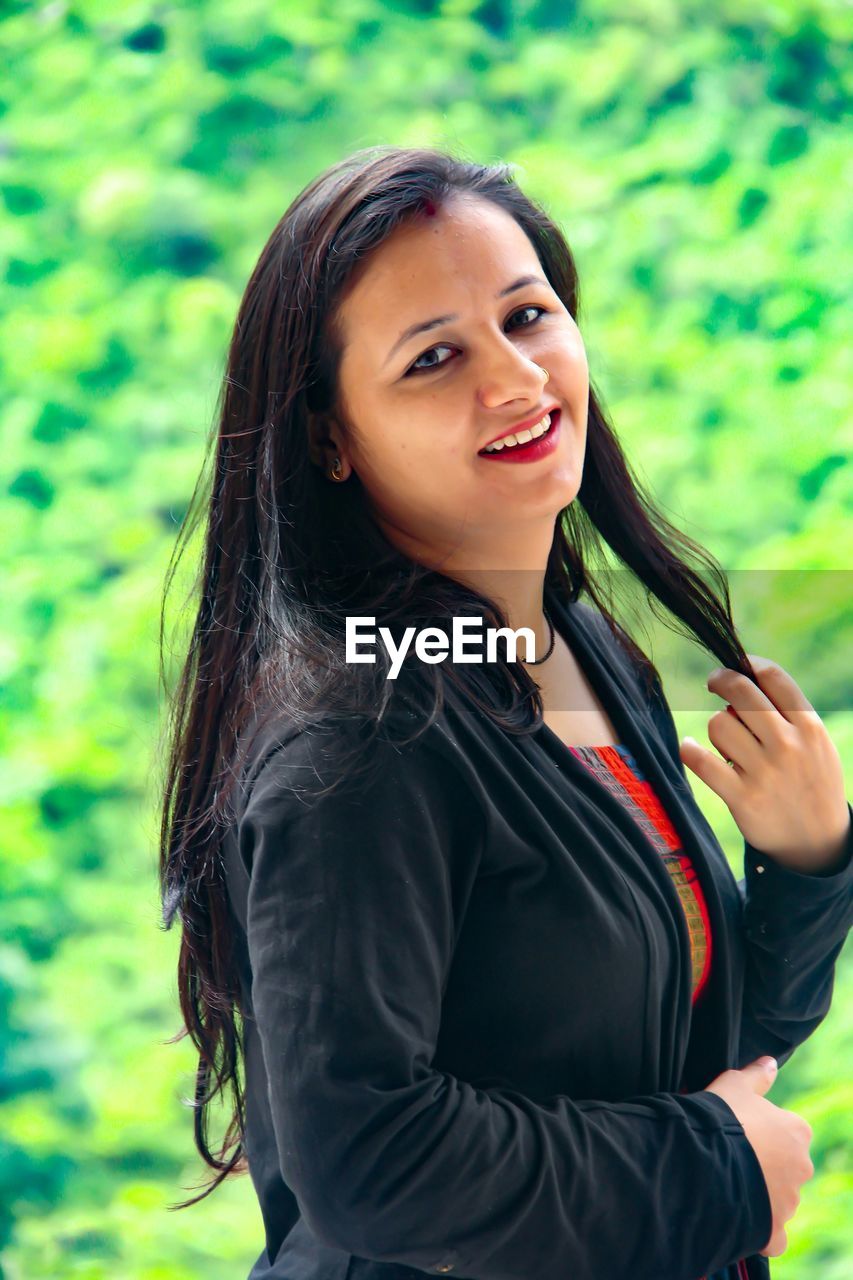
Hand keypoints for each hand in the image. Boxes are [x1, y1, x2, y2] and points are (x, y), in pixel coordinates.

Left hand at [679, 655, 849, 872]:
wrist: (818, 843)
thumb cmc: (810, 781)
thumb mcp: (816, 745)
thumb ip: (787, 712)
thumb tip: (742, 675)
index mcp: (810, 728)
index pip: (773, 677)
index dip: (748, 663)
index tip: (736, 666)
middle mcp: (788, 746)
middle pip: (740, 691)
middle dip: (721, 679)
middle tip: (714, 682)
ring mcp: (764, 772)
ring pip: (718, 723)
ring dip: (716, 727)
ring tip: (727, 743)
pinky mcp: (742, 797)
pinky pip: (700, 761)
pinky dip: (689, 749)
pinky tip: (690, 747)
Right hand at [703, 1056, 813, 1257]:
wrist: (705, 1162)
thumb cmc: (721, 1117)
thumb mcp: (734, 1084)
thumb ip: (757, 1076)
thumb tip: (771, 1061)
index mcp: (797, 1131)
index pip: (787, 1131)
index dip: (761, 1130)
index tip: (738, 1130)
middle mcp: (801, 1168)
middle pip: (785, 1167)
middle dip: (763, 1165)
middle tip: (730, 1156)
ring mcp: (789, 1202)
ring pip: (777, 1199)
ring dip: (758, 1194)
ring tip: (724, 1182)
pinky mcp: (775, 1231)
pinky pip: (773, 1235)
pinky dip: (760, 1231)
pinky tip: (739, 1218)